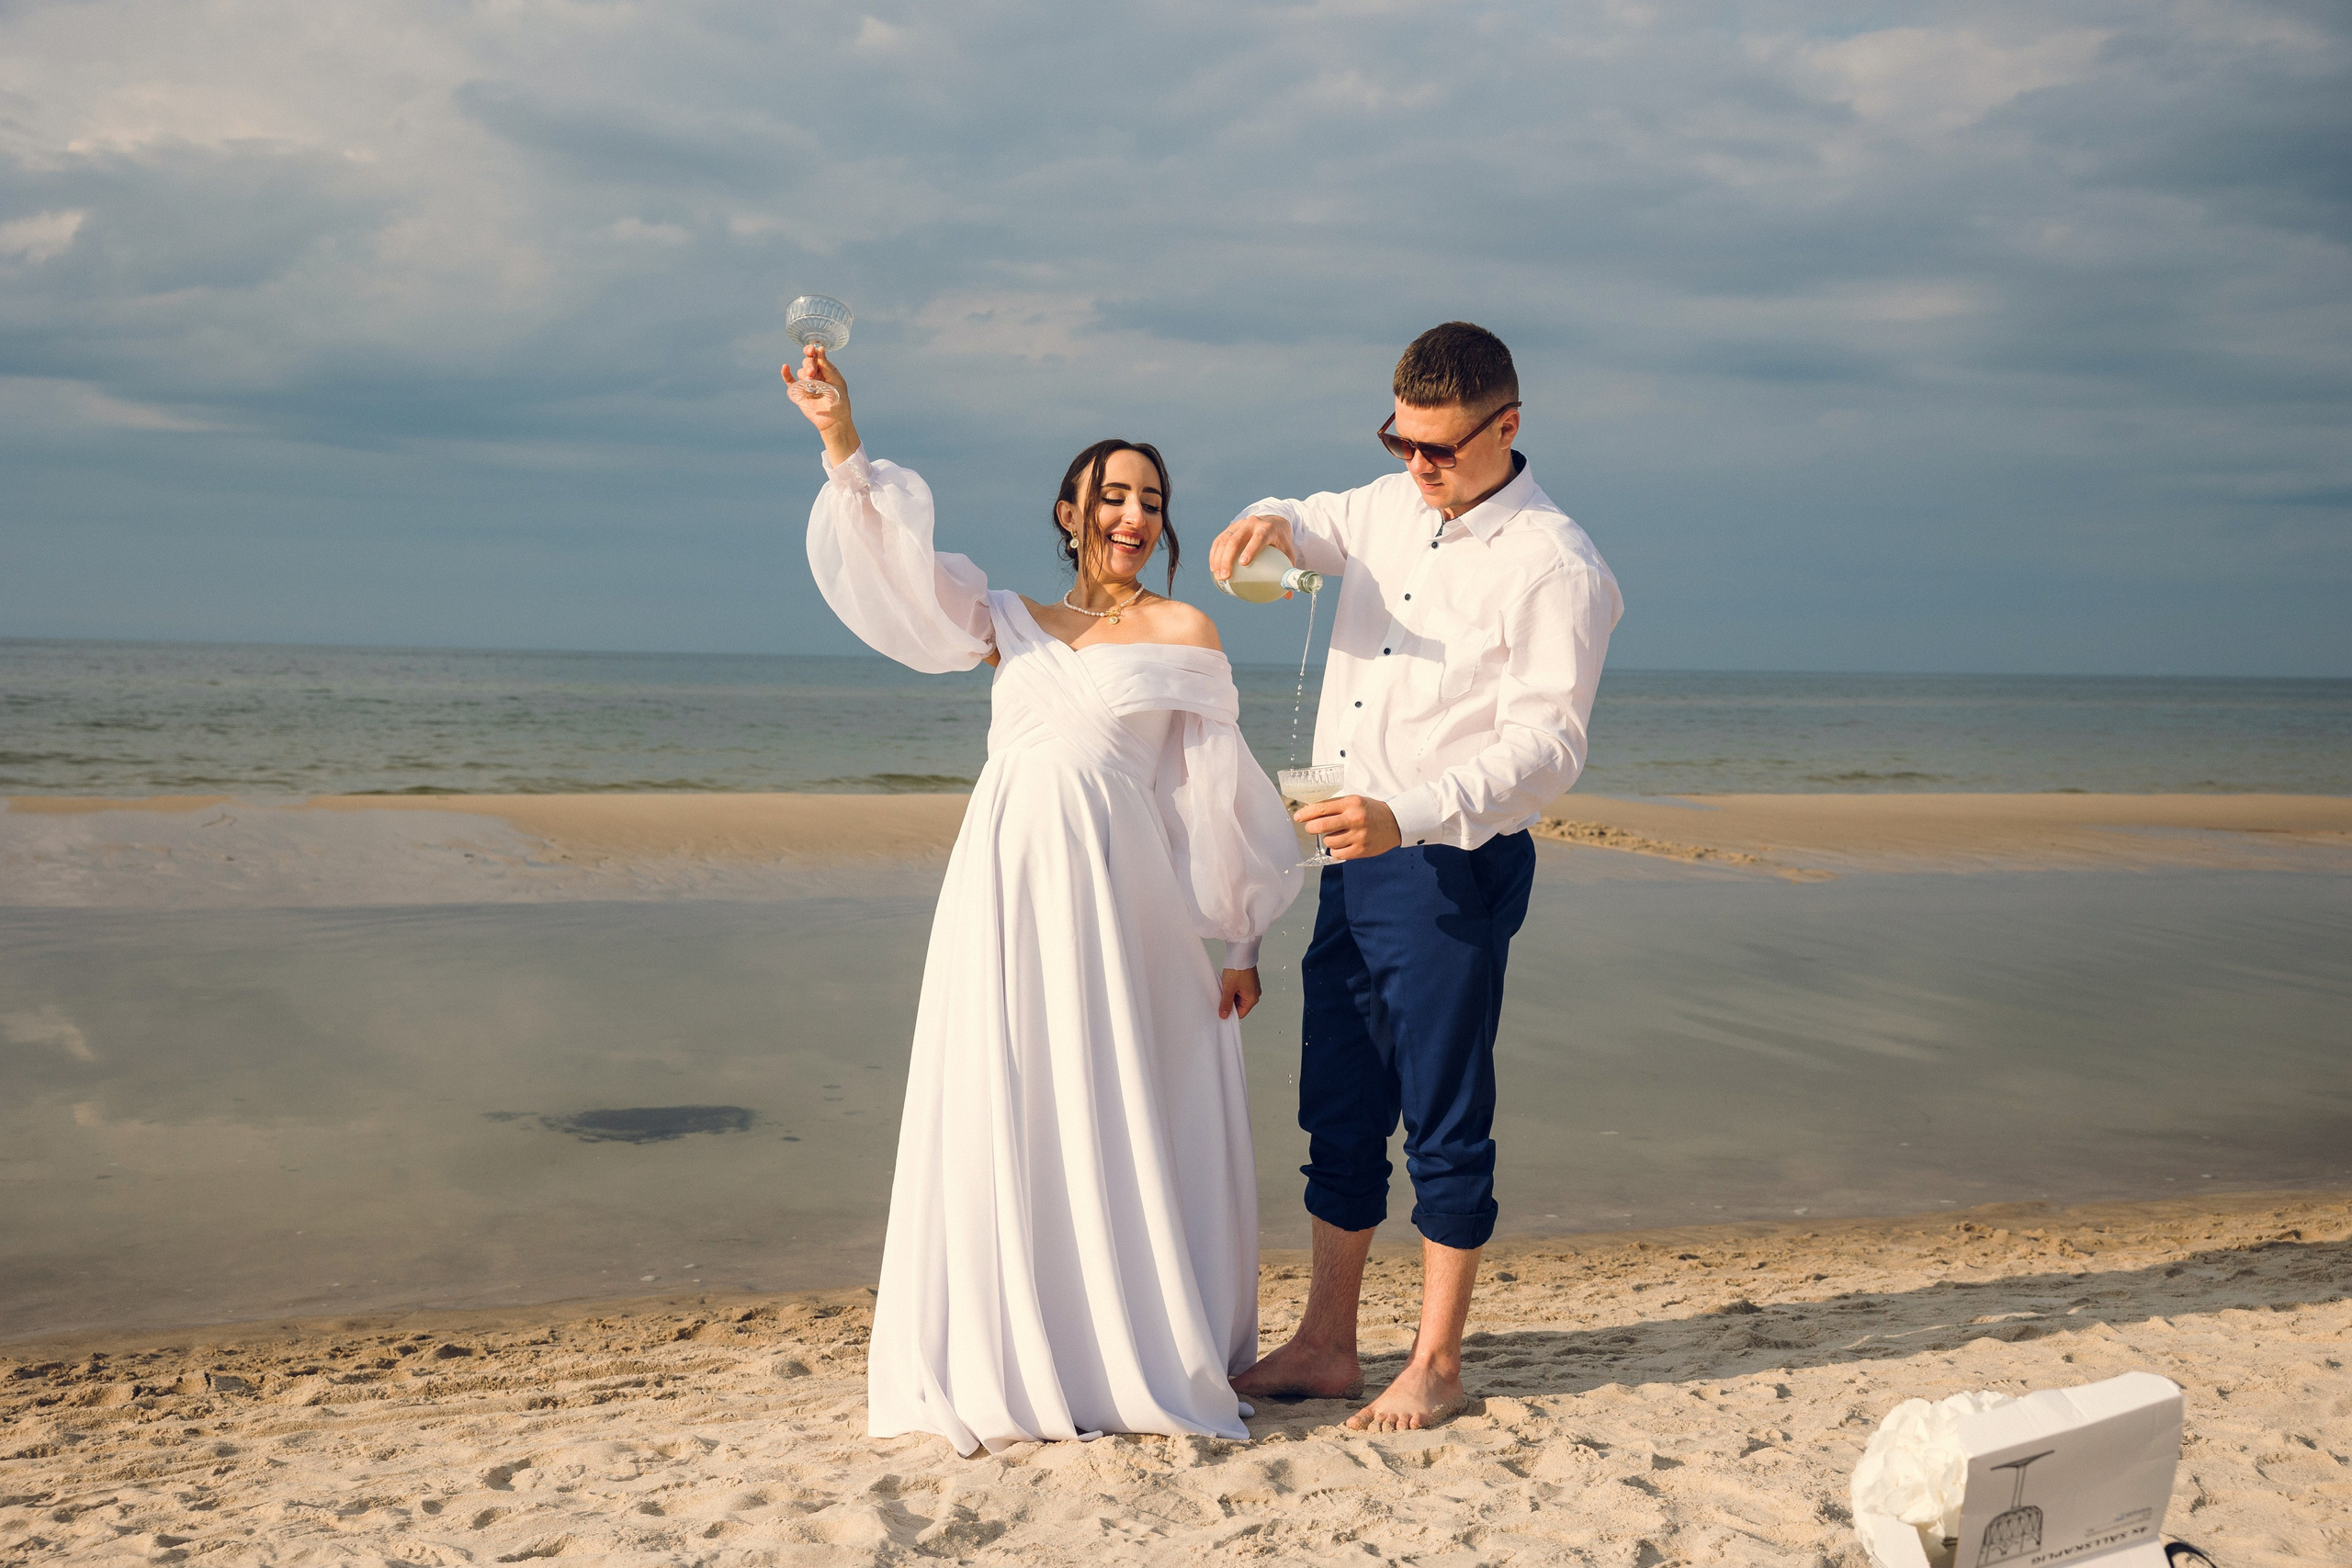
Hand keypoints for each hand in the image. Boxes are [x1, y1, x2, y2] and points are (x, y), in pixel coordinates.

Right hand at [782, 344, 859, 463]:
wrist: (834, 419)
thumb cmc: (839, 400)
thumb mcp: (836, 380)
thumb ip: (826, 366)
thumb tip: (820, 349)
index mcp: (825, 371)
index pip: (816, 357)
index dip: (812, 351)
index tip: (811, 349)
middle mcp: (815, 375)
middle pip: (807, 362)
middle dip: (809, 364)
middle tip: (812, 373)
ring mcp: (806, 383)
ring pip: (801, 371)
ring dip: (805, 373)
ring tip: (811, 382)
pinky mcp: (799, 392)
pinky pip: (790, 381)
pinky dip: (786, 374)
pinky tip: (785, 367)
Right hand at [1209, 512, 1298, 591]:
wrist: (1273, 522)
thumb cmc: (1281, 542)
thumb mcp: (1288, 553)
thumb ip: (1287, 572)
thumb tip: (1287, 596)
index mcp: (1267, 529)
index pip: (1258, 538)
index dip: (1250, 549)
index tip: (1243, 564)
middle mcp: (1252, 524)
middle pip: (1236, 539)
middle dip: (1228, 558)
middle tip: (1226, 577)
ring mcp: (1239, 524)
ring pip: (1225, 540)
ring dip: (1218, 558)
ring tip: (1218, 576)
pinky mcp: (1230, 528)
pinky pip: (1219, 540)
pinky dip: (1215, 554)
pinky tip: (1214, 568)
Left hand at [1217, 967, 1261, 1020]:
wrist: (1241, 953)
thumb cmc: (1238, 969)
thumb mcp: (1229, 989)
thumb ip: (1226, 1004)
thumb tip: (1224, 1015)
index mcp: (1252, 998)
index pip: (1240, 1013)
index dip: (1230, 1013)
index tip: (1221, 1010)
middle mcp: (1255, 994)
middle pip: (1240, 1006)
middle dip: (1230, 1002)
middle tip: (1222, 996)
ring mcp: (1252, 987)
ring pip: (1239, 997)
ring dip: (1231, 995)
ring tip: (1225, 988)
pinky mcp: (1249, 982)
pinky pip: (1240, 990)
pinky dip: (1233, 989)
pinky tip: (1228, 984)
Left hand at [1296, 795, 1402, 859]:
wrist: (1395, 823)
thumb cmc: (1371, 811)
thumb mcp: (1354, 801)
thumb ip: (1334, 806)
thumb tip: (1310, 811)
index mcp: (1351, 803)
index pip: (1321, 808)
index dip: (1306, 814)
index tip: (1298, 817)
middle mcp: (1355, 819)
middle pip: (1320, 826)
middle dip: (1310, 828)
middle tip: (1311, 828)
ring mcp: (1358, 836)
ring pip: (1328, 841)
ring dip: (1327, 838)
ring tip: (1338, 834)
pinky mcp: (1361, 850)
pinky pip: (1337, 853)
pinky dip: (1336, 849)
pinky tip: (1343, 843)